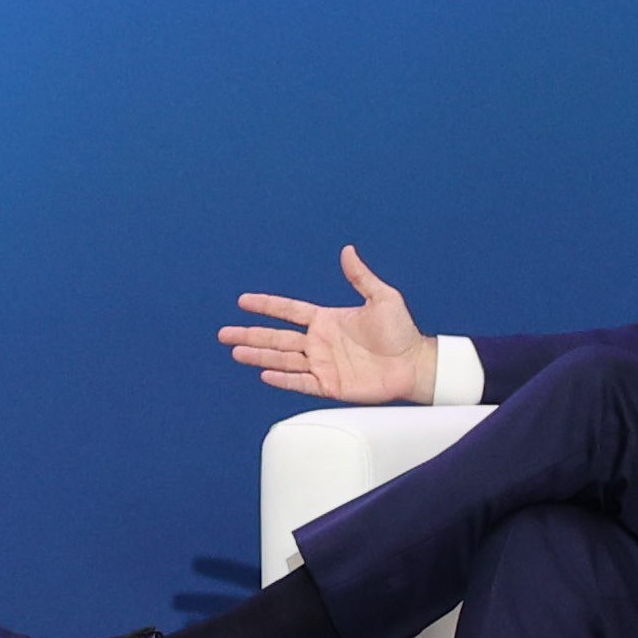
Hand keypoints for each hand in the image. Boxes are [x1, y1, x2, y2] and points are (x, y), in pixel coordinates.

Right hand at [218, 245, 438, 404]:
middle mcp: (319, 342)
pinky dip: (283, 378)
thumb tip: (348, 251)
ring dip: (258, 355)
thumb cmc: (402, 332)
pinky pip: (300, 382)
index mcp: (326, 320)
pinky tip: (264, 373)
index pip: (289, 311)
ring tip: (235, 352)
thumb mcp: (383, 298)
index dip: (266, 306)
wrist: (414, 364)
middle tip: (224, 334)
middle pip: (276, 337)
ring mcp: (322, 365)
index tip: (243, 301)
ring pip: (282, 359)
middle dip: (250, 334)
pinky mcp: (329, 386)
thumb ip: (361, 277)